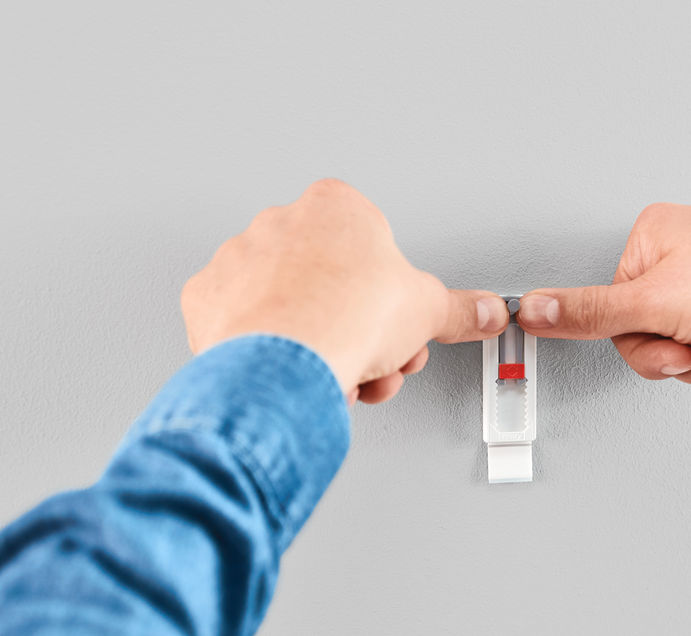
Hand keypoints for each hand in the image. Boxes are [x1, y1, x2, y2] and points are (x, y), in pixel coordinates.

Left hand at [181, 179, 508, 403]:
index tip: (395, 324)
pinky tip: (292, 370)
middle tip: (372, 358)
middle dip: (358, 327)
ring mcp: (239, 259)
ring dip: (319, 343)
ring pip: (290, 306)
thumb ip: (459, 310)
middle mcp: (281, 223)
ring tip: (336, 374)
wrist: (285, 362)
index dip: (391, 295)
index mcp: (335, 207)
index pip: (374, 247)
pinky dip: (267, 350)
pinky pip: (243, 326)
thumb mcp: (427, 312)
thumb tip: (483, 312)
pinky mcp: (207, 301)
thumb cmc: (345, 320)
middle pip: (332, 281)